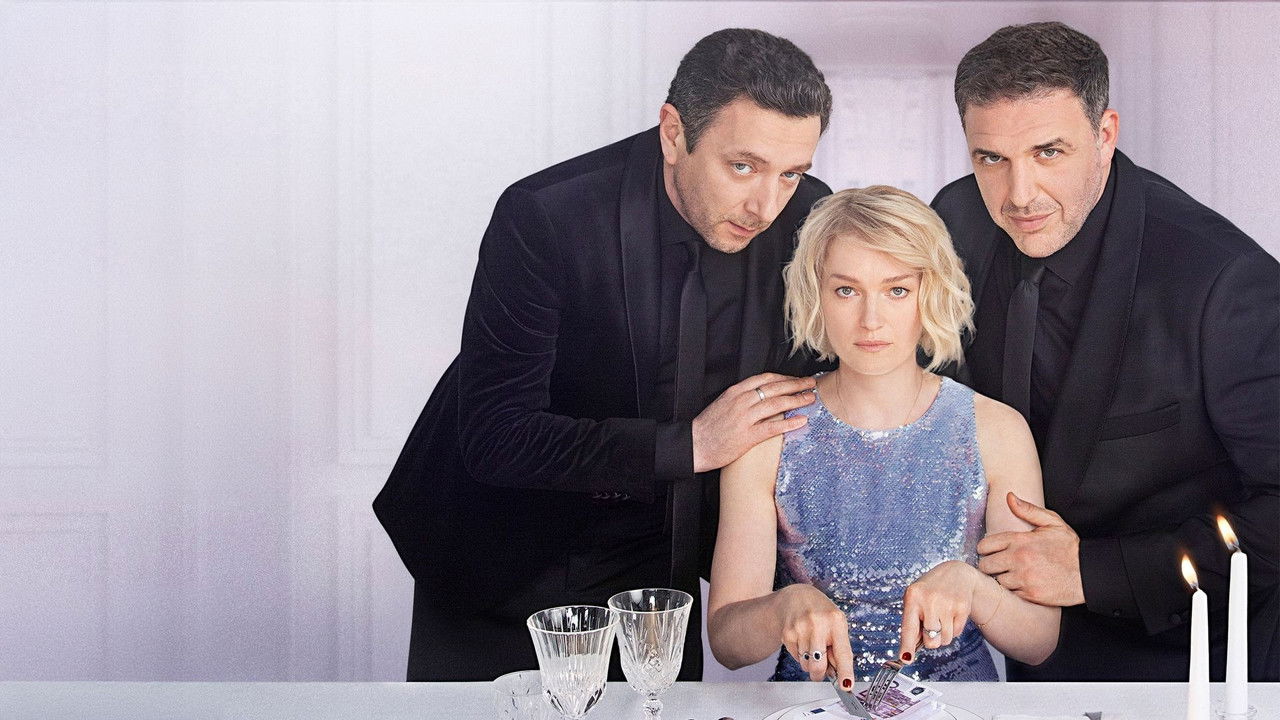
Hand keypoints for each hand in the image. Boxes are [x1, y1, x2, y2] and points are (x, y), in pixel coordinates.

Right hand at [692, 373, 815, 472]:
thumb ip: (741, 398)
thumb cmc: (707, 427)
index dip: (784, 377)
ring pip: (776, 404)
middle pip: (775, 388)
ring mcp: (745, 418)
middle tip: (811, 384)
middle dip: (796, 384)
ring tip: (811, 399)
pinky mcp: (747, 436)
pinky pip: (773, 427)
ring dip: (797, 400)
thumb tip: (760, 396)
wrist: (693, 445)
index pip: (765, 379)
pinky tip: (802, 421)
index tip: (795, 379)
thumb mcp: (722, 404)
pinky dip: (789, 423)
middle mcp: (741, 401)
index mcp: (735, 392)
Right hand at [774, 584, 855, 687]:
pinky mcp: (787, 633)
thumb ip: (839, 647)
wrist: (796, 597)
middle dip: (820, 674)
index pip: (842, 652)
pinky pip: (796, 658)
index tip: (846, 685)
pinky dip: (800, 655)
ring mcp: (800, 628)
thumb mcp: (837, 623)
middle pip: (819, 665)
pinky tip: (802, 640)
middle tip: (821, 671)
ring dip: (810, 662)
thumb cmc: (821, 612)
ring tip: (812, 645)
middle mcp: (818, 624)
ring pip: (806, 664)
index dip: (845, 671)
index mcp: (836, 620)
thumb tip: (838, 674)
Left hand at [899, 560, 979, 658]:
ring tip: (941, 617)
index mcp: (913, 597)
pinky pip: (957, 633)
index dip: (907, 646)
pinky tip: (951, 614)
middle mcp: (929, 600)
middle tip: (932, 626)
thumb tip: (913, 647)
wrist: (956, 573)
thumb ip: (912, 621)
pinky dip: (953, 629)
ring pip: (944, 639)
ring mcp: (947, 604)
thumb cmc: (931, 589)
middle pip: (930, 640)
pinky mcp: (962, 608)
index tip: (905, 659)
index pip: (908, 628)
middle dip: (931, 639)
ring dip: (943, 634)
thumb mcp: (915, 598)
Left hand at [977, 492, 1084, 606]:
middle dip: (989, 564)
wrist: (1089, 573)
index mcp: (1020, 540)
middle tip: (998, 564)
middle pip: (985, 566)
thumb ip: (1028, 510)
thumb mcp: (1052, 522)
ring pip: (997, 581)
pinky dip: (1014, 589)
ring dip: (1002, 578)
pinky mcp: (1030, 594)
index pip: (985, 545)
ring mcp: (1024, 578)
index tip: (989, 551)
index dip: (985, 549)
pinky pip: (1011, 593)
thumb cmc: (1069, 547)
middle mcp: (1019, 559)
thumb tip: (1009, 497)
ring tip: (1012, 573)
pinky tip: (1023, 583)